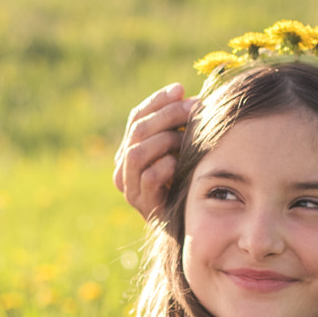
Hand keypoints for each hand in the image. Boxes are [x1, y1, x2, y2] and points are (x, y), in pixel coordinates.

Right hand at [114, 84, 196, 220]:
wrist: (189, 228)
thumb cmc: (188, 183)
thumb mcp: (182, 150)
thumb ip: (178, 126)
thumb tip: (182, 91)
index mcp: (130, 150)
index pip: (137, 117)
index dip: (157, 101)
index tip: (180, 88)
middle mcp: (124, 168)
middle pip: (138, 130)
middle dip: (167, 115)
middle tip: (194, 108)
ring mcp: (131, 188)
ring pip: (137, 152)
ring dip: (165, 139)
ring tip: (187, 138)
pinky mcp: (144, 205)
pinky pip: (150, 177)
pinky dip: (166, 166)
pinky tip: (181, 163)